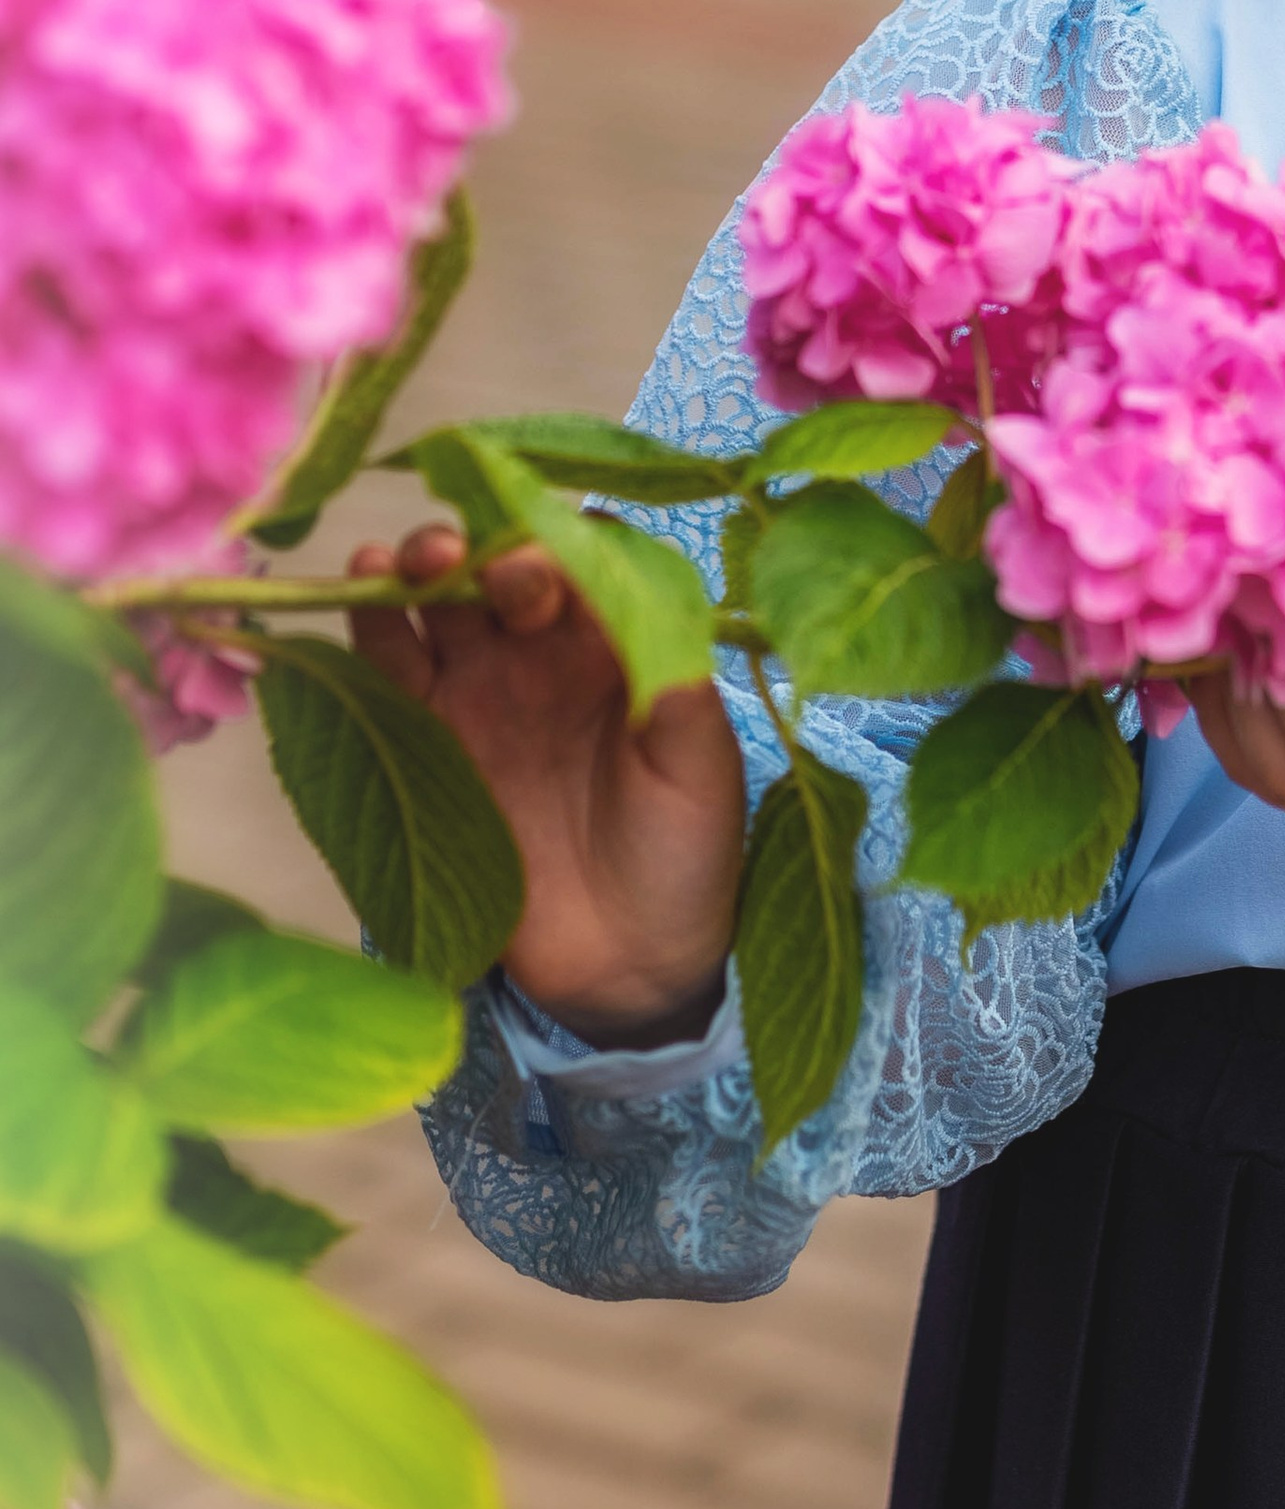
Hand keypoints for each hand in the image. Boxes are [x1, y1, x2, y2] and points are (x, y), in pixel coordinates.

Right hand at [347, 524, 744, 1044]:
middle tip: (462, 564)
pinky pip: (389, 668)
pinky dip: (369, 625)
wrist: (627, 965)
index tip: (541, 562)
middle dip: (477, 549)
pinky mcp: (427, 739)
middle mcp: (545, 653)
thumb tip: (647, 609)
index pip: (581, 560)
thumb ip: (674, 692)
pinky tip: (360, 595)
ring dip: (414, 569)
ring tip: (402, 564)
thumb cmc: (684, 857)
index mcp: (618, 643)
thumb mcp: (700, 772)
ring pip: (437, 604)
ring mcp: (481, 691)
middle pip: (497, 567)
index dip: (556, 544)